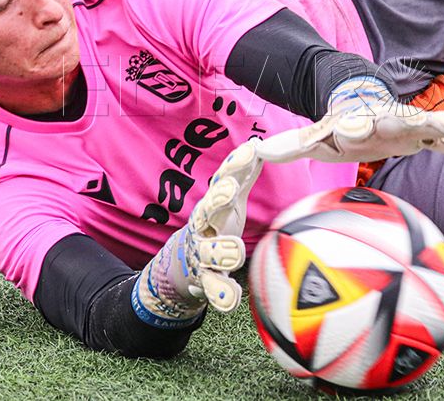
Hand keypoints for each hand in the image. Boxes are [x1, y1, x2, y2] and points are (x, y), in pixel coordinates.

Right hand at [132, 141, 262, 326]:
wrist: (185, 266)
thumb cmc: (216, 226)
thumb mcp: (229, 200)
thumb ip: (242, 175)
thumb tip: (258, 144)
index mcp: (212, 207)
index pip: (222, 181)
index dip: (234, 167)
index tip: (249, 151)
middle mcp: (203, 228)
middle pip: (206, 212)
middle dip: (216, 202)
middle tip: (229, 193)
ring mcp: (202, 255)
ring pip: (209, 253)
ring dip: (222, 251)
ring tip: (236, 251)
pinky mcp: (206, 282)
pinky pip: (213, 290)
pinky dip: (222, 295)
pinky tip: (231, 299)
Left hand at [255, 76, 443, 163]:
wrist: (362, 106)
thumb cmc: (336, 128)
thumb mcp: (314, 137)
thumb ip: (291, 146)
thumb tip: (256, 153)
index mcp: (352, 122)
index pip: (351, 123)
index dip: (351, 126)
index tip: (351, 130)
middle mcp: (381, 120)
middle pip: (395, 119)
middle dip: (408, 120)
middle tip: (422, 121)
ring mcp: (404, 125)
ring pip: (426, 125)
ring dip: (442, 127)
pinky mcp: (421, 134)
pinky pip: (443, 141)